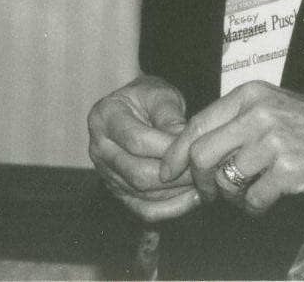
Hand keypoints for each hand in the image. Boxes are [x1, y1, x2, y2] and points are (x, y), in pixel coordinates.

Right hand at [88, 74, 202, 221]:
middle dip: (176, 175)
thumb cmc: (148, 98)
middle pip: (138, 173)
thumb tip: (184, 143)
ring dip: (177, 193)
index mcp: (104, 117)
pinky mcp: (118, 191)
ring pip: (142, 194)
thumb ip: (170, 116)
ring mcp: (106, 172)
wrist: (136, 107)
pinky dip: (171, 209)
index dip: (168, 150)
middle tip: (204, 171)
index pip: (136, 141)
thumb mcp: (160, 95)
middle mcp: (99, 148)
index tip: (196, 150)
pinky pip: (144, 210)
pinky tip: (192, 198)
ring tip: (203, 183)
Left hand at [160, 81, 303, 214]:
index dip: (176, 152)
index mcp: (250, 95)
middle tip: (205, 193)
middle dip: (196, 181)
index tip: (167, 171)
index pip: (196, 124)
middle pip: (201, 154)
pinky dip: (253, 208)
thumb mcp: (275, 106)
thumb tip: (195, 149)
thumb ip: (238, 121)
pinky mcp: (292, 171)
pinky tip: (262, 204)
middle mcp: (259, 114)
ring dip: (229, 196)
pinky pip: (254, 199)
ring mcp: (275, 142)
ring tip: (243, 196)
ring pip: (226, 179)